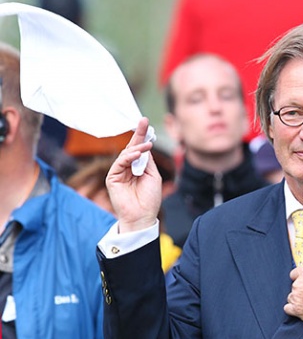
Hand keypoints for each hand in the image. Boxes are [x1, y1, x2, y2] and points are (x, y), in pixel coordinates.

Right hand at [106, 117, 161, 232]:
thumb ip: (148, 161)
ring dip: (137, 148)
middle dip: (138, 134)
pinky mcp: (112, 178)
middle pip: (131, 148)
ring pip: (126, 154)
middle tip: (143, 122)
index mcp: (139, 168)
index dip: (142, 136)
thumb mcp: (153, 176)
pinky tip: (137, 154)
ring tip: (146, 145)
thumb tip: (145, 145)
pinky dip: (128, 157)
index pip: (139, 149)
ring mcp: (119, 172)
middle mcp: (128, 168)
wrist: (142, 216)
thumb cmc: (150, 199)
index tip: (146, 123)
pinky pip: (119, 163)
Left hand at [284, 257, 302, 327]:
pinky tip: (302, 309)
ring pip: (291, 297)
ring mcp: (297, 298)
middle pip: (294, 286)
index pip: (294, 273)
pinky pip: (288, 309)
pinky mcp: (297, 310)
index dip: (301, 278)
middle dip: (302, 289)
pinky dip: (293, 309)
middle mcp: (298, 285)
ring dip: (298, 299)